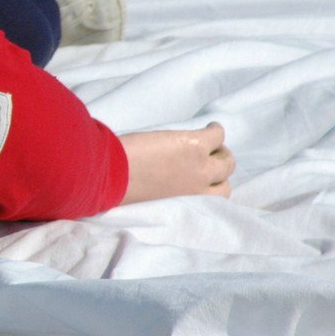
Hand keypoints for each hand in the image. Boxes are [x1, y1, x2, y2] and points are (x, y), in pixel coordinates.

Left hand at [119, 122, 234, 203]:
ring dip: (219, 150)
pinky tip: (209, 127)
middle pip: (224, 180)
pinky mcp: (195, 146)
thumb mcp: (149, 201)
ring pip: (226, 160)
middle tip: (205, 156)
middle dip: (217, 168)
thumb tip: (168, 184)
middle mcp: (197, 192)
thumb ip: (167, 195)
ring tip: (209, 142)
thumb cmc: (117, 190)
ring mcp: (199, 169)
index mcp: (185, 208)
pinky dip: (215, 130)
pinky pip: (217, 135)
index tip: (203, 179)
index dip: (210, 187)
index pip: (214, 201)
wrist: (107, 176)